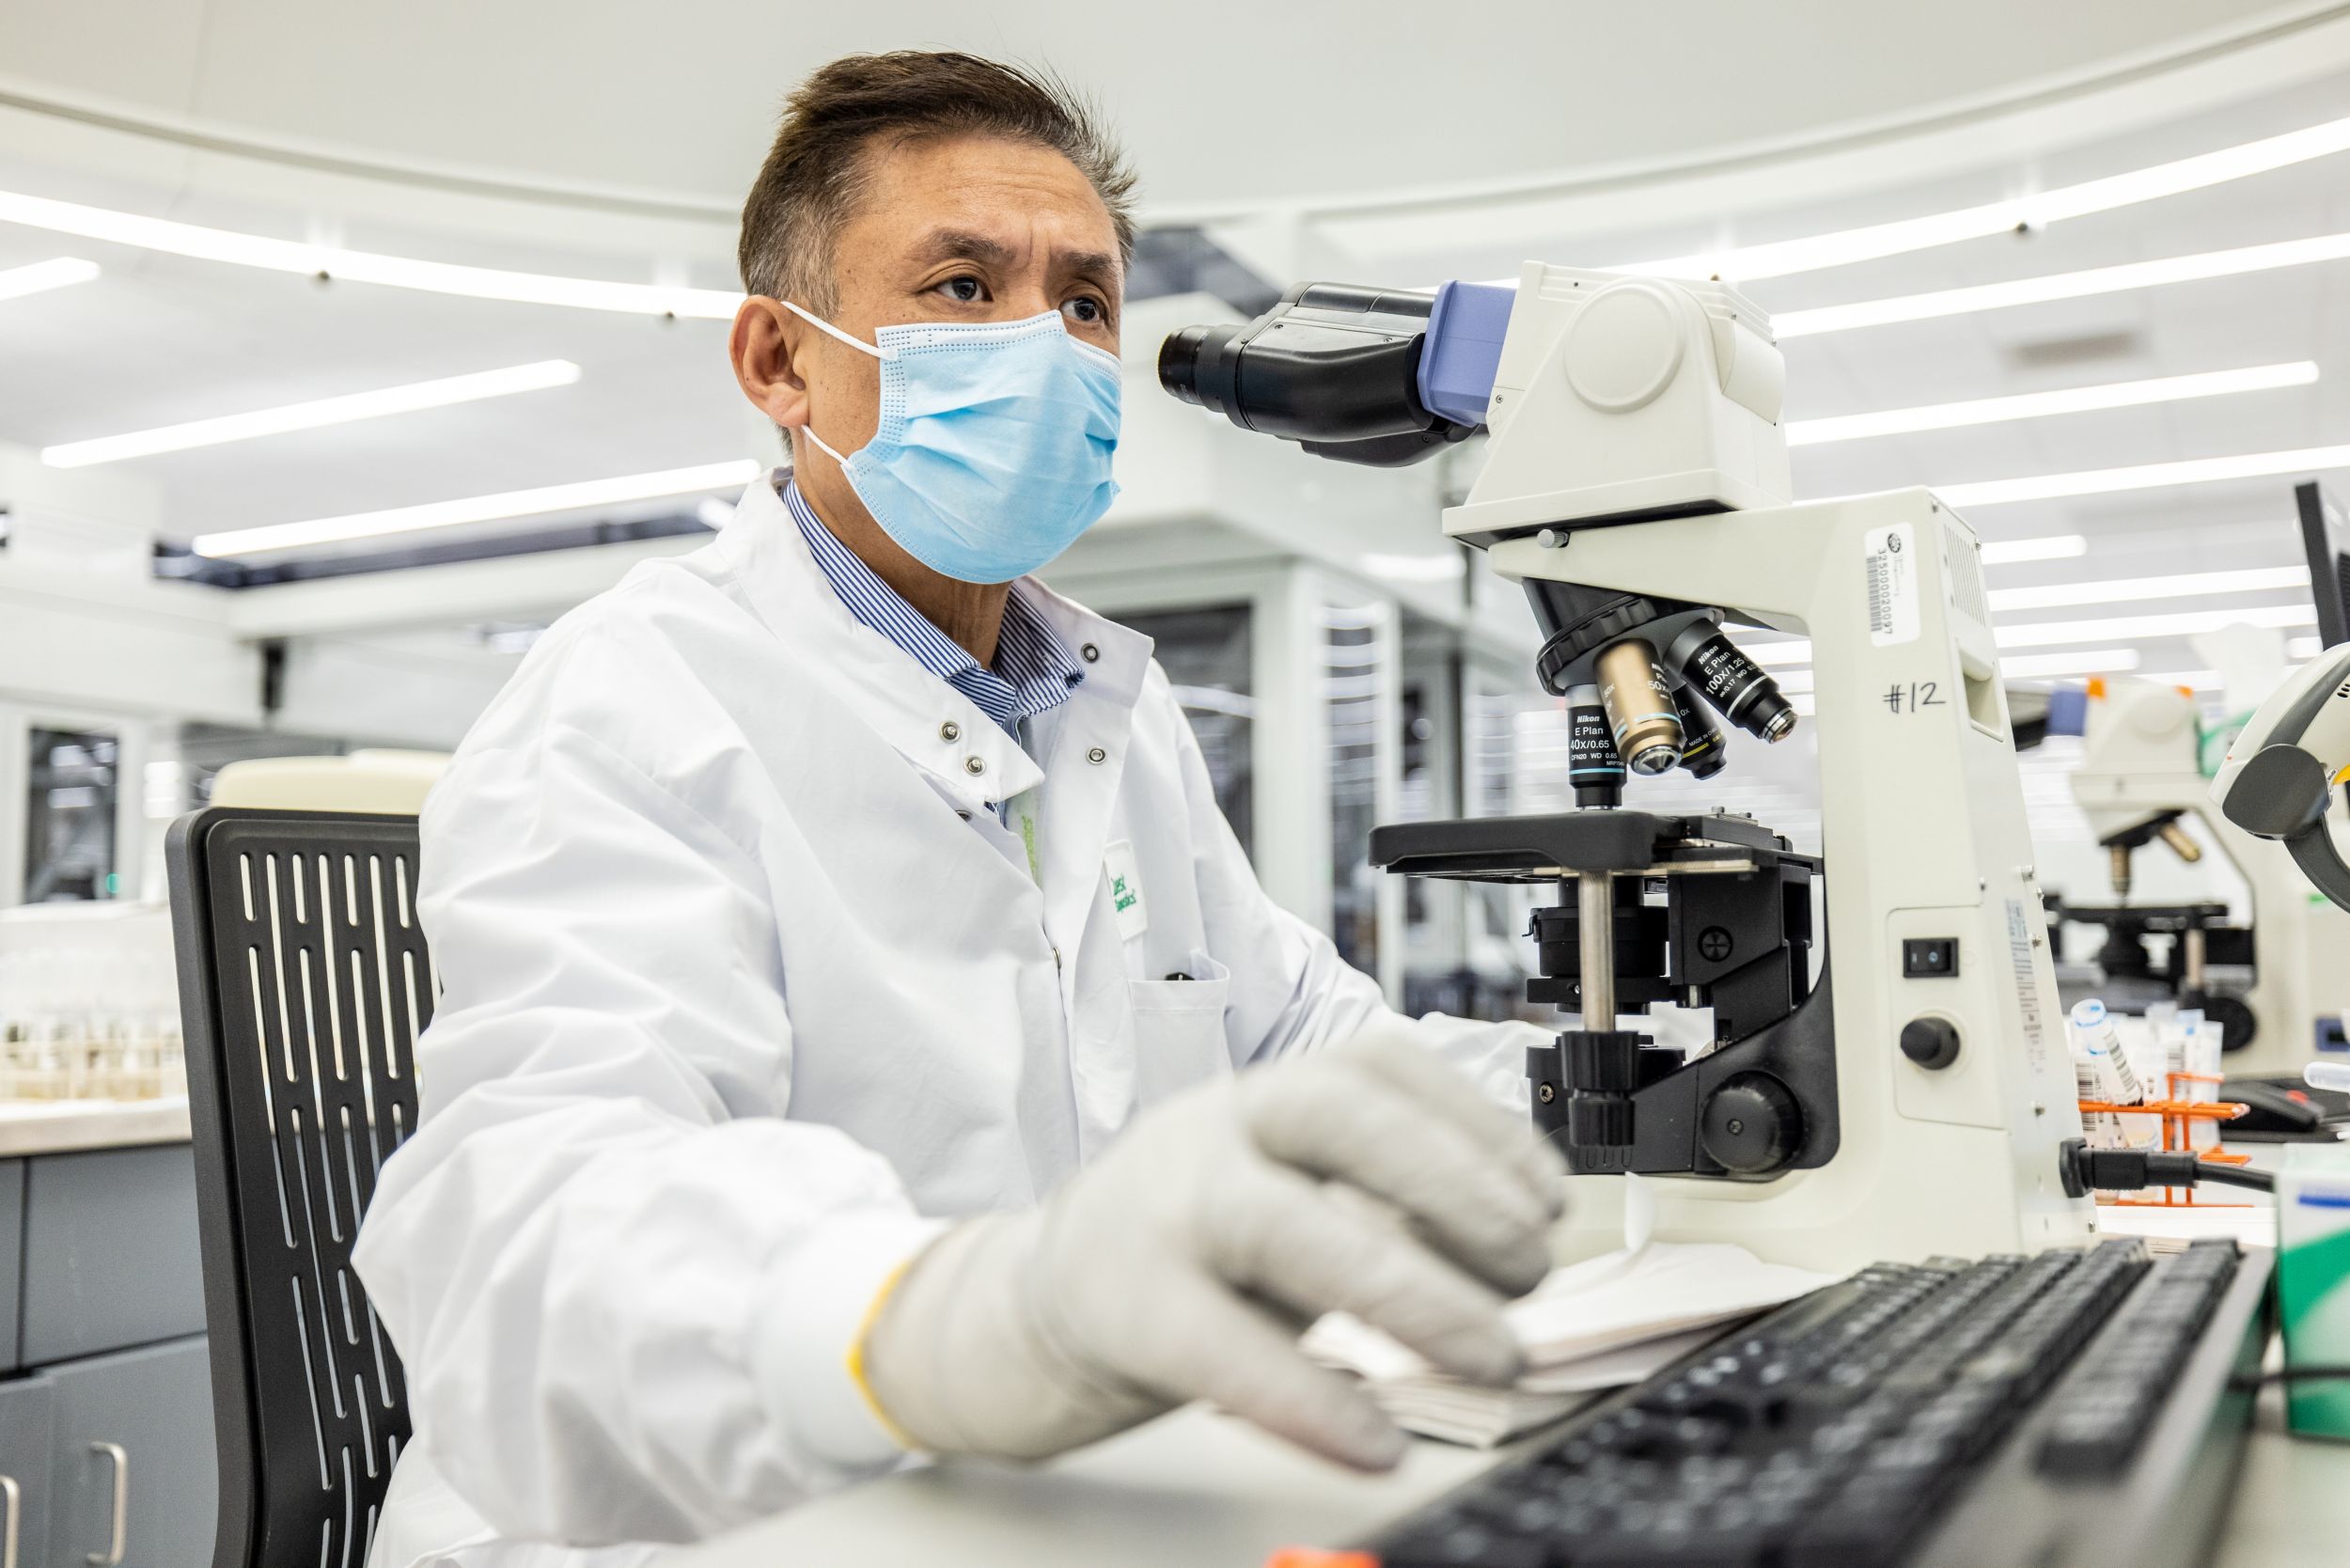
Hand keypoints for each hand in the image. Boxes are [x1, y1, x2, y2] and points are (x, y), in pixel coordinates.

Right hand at [860, 1034, 1564, 1468]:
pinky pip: (1224, 1351)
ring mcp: (1164, 1213)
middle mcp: (1215, 1130)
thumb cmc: (1194, 1243)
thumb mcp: (1287, 1188)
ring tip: (1493, 1353)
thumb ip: (1382, 1198)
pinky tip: (1376, 1440)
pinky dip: (1312, 1400)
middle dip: (1456, 1187)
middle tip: (1531, 1272)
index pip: (1381, 1064)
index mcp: (1266, 1092)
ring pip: (1288, 1226)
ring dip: (1411, 1292)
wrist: (1039, 1299)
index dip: (1480, 1122)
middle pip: (1339, 1119)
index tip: (1547, 1194)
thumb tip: (1518, 1234)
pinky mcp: (1127, 1310)